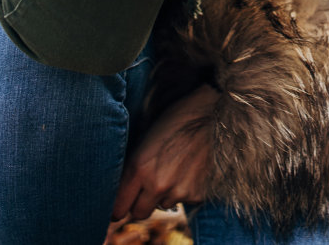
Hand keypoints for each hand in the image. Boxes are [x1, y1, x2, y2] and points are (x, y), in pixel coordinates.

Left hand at [110, 84, 216, 222]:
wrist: (209, 113)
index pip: (119, 207)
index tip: (120, 206)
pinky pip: (184, 200)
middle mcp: (157, 185)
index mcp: (139, 169)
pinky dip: (185, 190)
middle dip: (140, 204)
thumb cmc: (173, 121)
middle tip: (145, 189)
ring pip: (163, 205)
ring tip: (174, 169)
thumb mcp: (144, 141)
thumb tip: (122, 190)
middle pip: (139, 214)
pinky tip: (191, 169)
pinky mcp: (198, 194)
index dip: (119, 207)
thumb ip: (132, 169)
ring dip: (165, 194)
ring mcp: (179, 192)